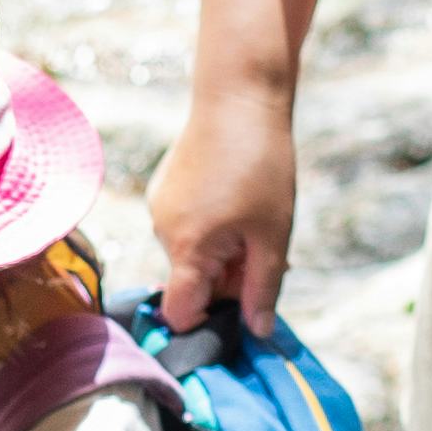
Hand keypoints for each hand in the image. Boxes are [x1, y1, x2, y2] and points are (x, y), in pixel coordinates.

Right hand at [146, 83, 296, 339]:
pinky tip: (236, 199)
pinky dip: (211, 228)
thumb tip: (257, 332)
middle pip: (192, 283)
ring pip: (192, 254)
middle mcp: (162, 231)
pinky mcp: (163, 189)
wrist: (239, 97)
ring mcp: (159, 208)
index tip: (239, 315)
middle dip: (228, 280)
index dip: (207, 325)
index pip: (180, 313)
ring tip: (255, 220)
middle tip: (266, 252)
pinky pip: (186, 227)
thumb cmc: (261, 166)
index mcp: (187, 247)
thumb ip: (262, 288)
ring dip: (223, 253)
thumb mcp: (272, 235)